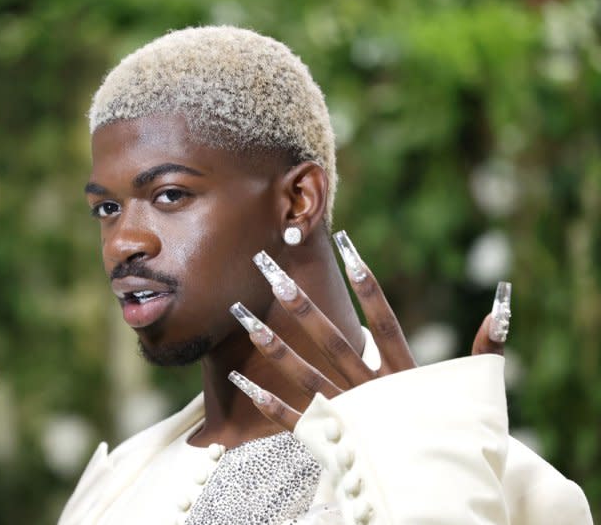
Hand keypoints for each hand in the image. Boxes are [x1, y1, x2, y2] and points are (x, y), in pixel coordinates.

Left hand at [229, 231, 509, 430]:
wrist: (446, 490)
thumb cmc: (459, 435)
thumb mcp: (474, 389)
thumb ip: (486, 348)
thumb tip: (501, 308)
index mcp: (403, 372)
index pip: (383, 320)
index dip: (367, 285)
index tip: (347, 251)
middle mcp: (371, 389)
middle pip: (331, 340)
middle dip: (300, 306)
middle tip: (271, 274)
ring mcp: (349, 414)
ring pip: (305, 375)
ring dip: (272, 346)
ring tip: (243, 319)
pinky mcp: (333, 439)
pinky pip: (296, 419)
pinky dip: (268, 403)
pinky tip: (240, 382)